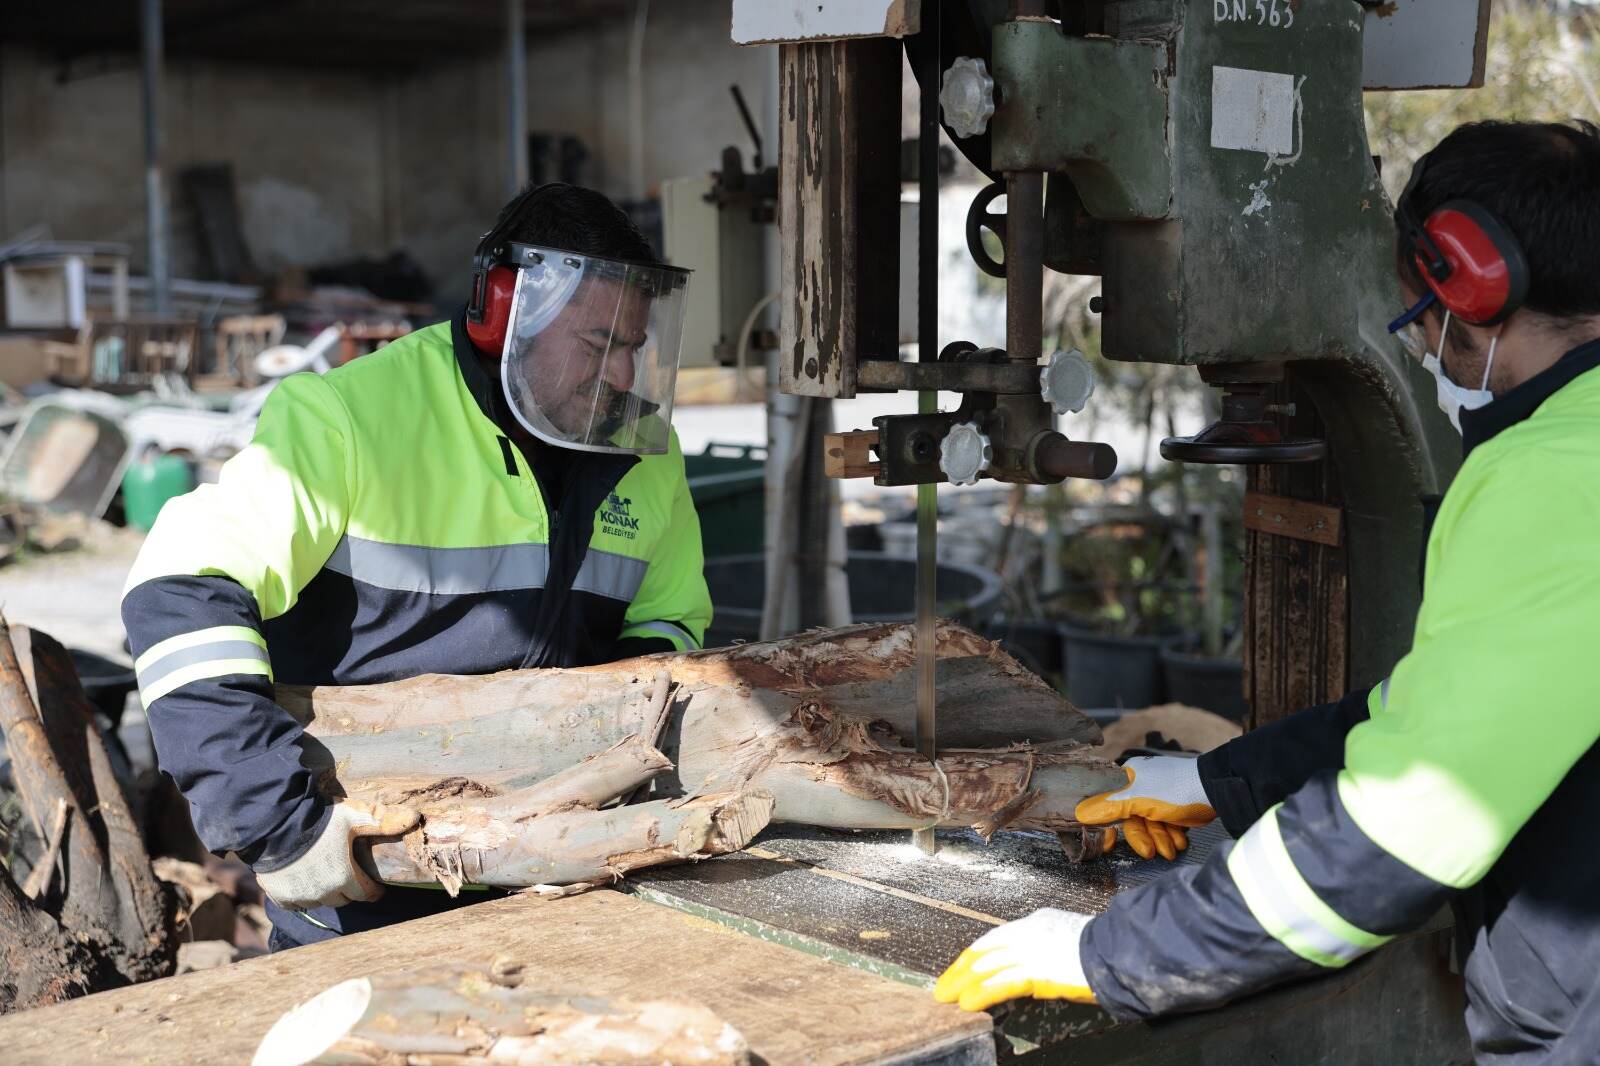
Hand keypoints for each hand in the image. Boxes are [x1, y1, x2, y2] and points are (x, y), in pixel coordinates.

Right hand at [255, 800, 419, 909]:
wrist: (273, 823)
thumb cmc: (319, 819)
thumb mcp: (355, 816)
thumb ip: (385, 820)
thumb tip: (416, 817)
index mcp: (345, 878)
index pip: (366, 895)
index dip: (373, 889)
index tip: (374, 885)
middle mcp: (323, 893)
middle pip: (343, 899)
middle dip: (349, 889)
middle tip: (349, 874)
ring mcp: (300, 897)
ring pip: (320, 901)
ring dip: (325, 892)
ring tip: (325, 874)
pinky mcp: (280, 896)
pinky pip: (296, 903)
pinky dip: (301, 895)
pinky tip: (302, 879)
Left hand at [934, 908, 1096, 1011]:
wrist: (1123, 950)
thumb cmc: (1108, 949)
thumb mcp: (1072, 941)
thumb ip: (1050, 951)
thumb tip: (1036, 971)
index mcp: (1039, 922)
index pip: (997, 937)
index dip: (976, 954)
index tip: (962, 967)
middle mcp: (1031, 931)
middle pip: (985, 949)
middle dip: (962, 968)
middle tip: (944, 985)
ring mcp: (1032, 950)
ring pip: (987, 966)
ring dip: (963, 983)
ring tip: (947, 997)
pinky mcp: (1037, 970)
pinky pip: (1000, 983)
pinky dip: (981, 993)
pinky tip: (967, 1003)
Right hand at [1074, 754, 1214, 860]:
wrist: (1218, 790)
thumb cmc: (1175, 789)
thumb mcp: (1138, 799)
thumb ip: (1108, 806)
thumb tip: (1078, 812)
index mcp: (1129, 777)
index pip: (1108, 804)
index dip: (1107, 825)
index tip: (1108, 845)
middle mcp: (1142, 785)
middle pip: (1132, 819)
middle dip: (1144, 838)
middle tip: (1150, 854)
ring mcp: (1161, 796)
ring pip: (1151, 825)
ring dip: (1161, 840)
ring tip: (1173, 849)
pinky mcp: (1177, 806)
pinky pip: (1167, 825)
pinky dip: (1172, 835)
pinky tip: (1181, 841)